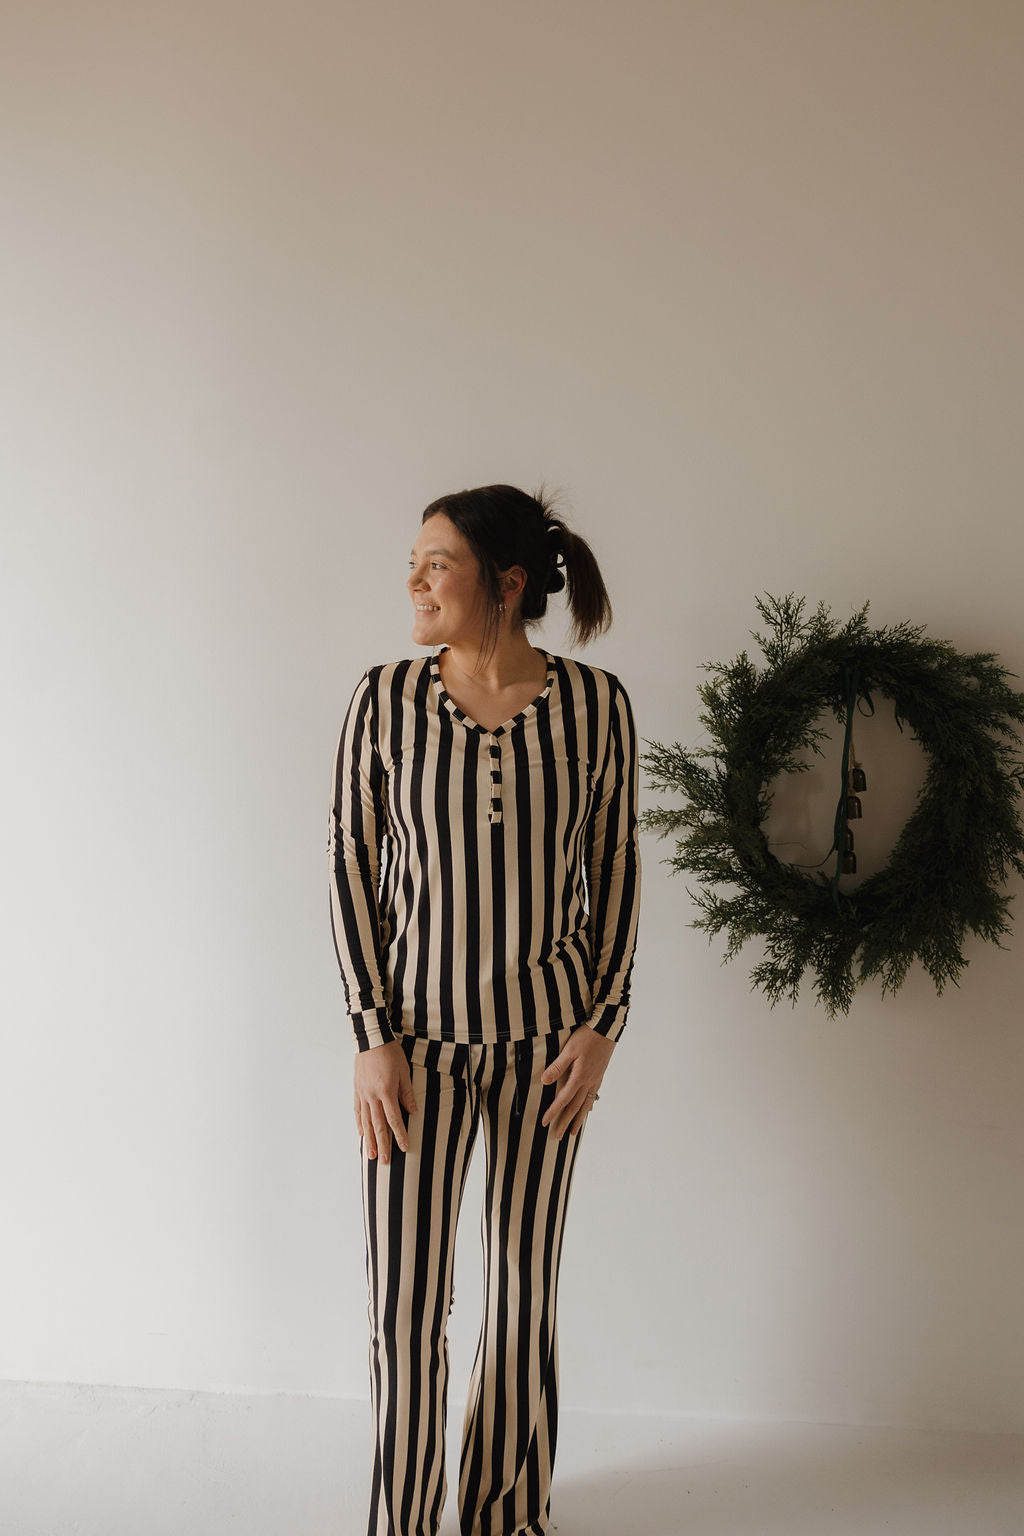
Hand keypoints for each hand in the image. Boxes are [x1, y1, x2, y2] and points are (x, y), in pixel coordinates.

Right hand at [354, 1040, 416, 1163]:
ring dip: (369, 1139)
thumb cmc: (390, 1053)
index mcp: (386, 1091)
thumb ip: (407, 1093)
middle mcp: (372, 1096)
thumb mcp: (404, 1071)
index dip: (400, 1135)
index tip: (405, 1148)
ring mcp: (362, 1094)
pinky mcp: (357, 1090)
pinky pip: (358, 1111)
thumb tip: (413, 1112)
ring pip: (366, 1122)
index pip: (394, 1119)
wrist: (371, 1038)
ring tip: (371, 1155)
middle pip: (378, 1125)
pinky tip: (362, 1134)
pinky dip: (360, 1124)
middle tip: (385, 1161)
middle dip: (383, 1144)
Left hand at [540, 1026, 615, 1139]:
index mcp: (579, 1077)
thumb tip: (544, 1081)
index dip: (553, 1112)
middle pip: (575, 1107)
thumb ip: (557, 1066)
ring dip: (578, 1119)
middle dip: (565, 1123)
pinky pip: (592, 1096)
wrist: (607, 1029)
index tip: (545, 1123)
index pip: (563, 1099)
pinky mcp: (599, 1075)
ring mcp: (595, 1080)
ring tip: (573, 1132)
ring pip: (585, 1105)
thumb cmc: (587, 1037)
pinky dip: (588, 1107)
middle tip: (557, 1136)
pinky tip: (587, 1110)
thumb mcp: (569, 1049)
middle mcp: (588, 1082)